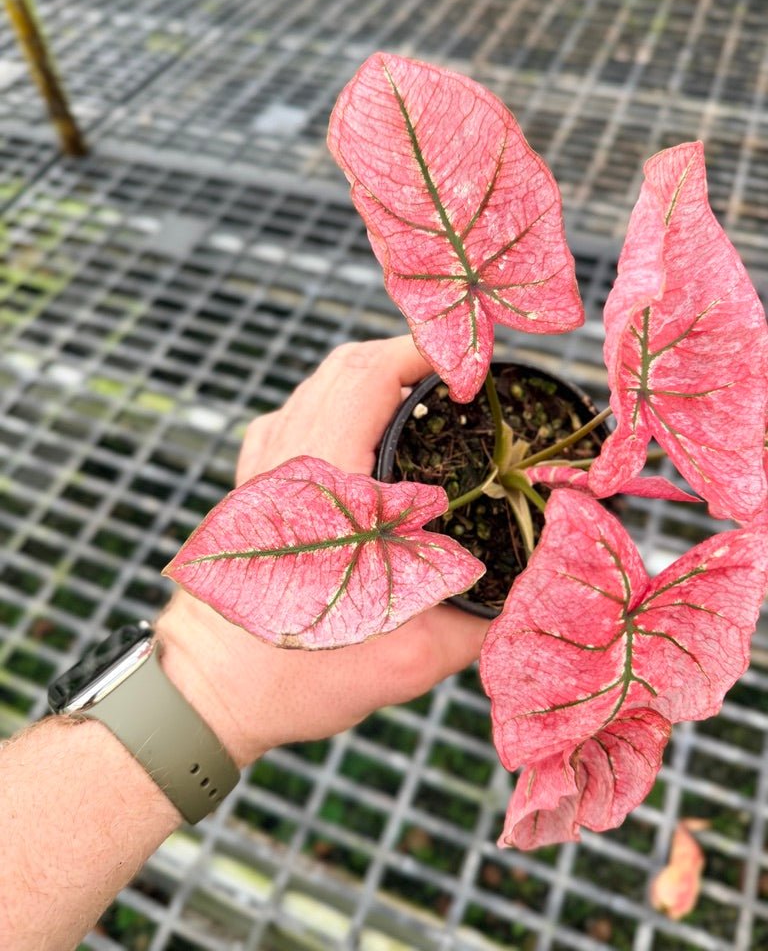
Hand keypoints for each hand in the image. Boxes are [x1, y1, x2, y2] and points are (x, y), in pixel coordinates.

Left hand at [157, 338, 490, 766]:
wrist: (207, 693)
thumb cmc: (298, 676)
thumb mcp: (408, 654)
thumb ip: (481, 618)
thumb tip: (540, 581)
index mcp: (325, 481)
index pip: (371, 375)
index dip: (429, 356)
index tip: (478, 373)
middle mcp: (286, 457)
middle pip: (347, 365)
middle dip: (410, 355)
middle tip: (463, 377)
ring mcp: (262, 465)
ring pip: (320, 383)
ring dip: (375, 375)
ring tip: (427, 395)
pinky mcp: (252, 481)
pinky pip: (299, 411)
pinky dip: (340, 400)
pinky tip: (368, 429)